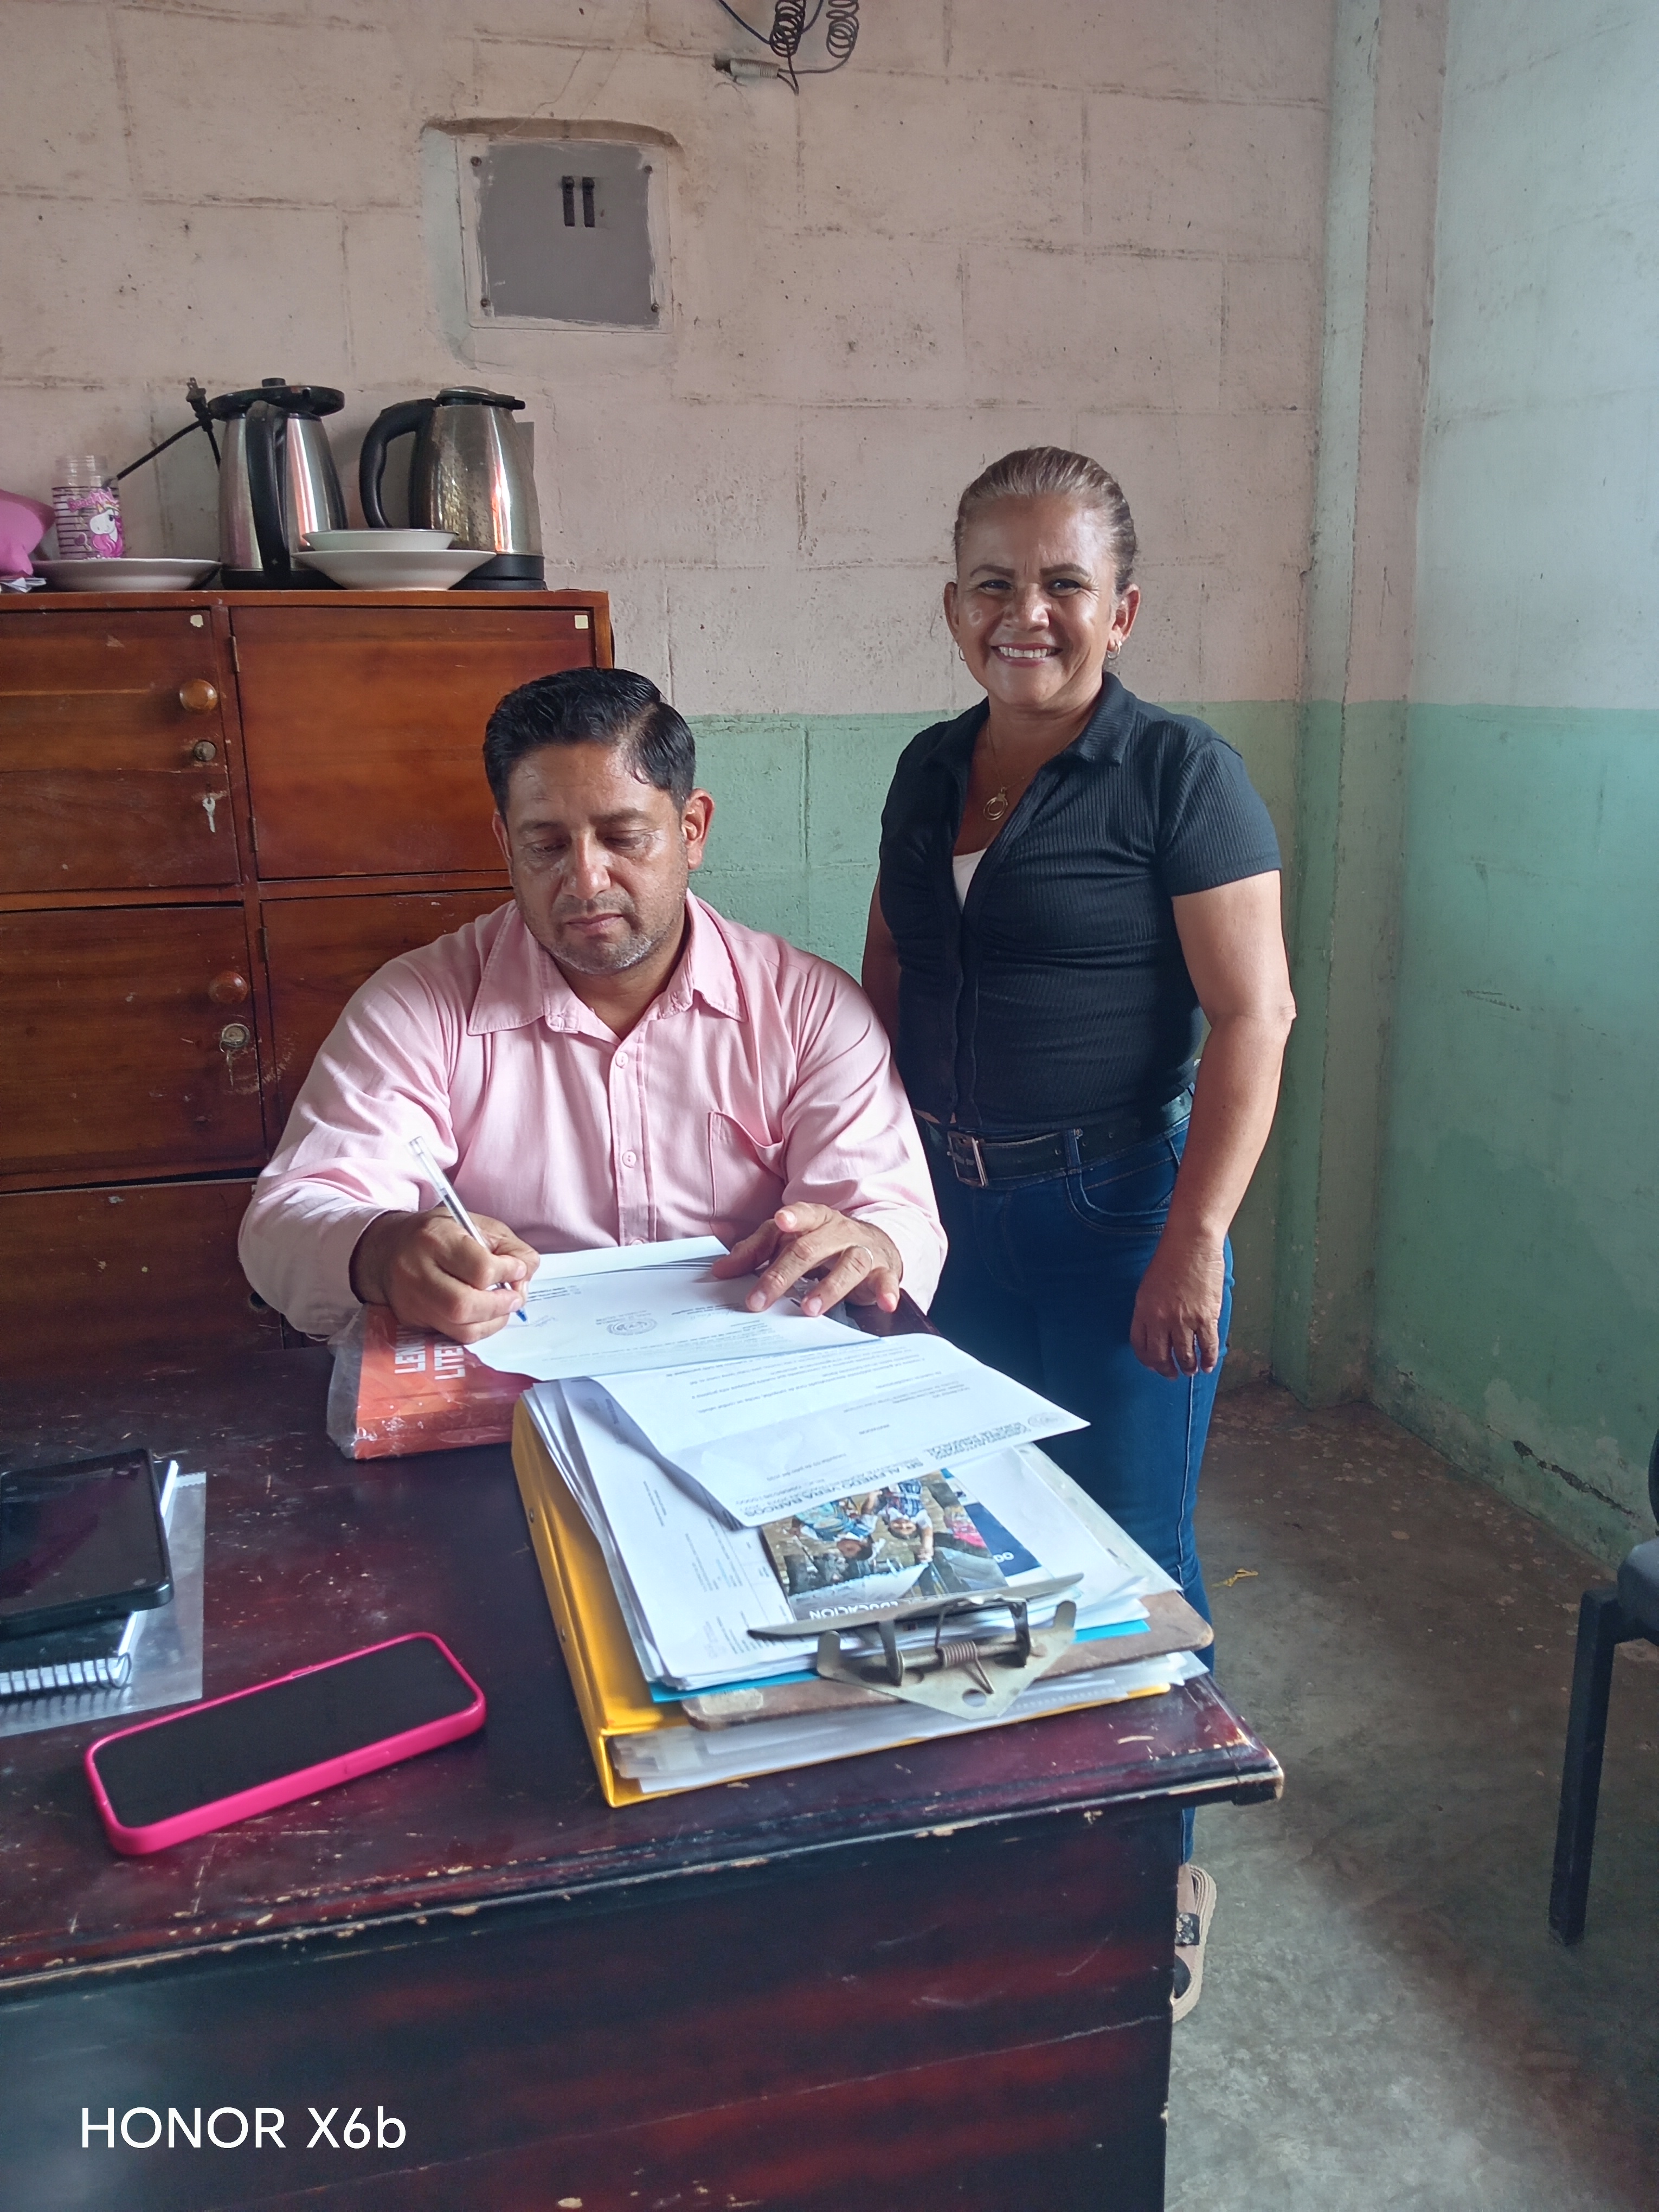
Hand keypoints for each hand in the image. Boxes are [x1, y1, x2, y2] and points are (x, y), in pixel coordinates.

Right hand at [350, 1208, 536, 1344]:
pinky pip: (452, 1335)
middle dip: (500, 1305)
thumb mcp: (476, 1225)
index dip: (508, 1272)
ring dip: (492, 1322)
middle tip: (515, 1298)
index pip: (480, 1268)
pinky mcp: (412, 1319)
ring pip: (460, 1327)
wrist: (387, 1249)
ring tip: (503, 1308)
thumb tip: (525, 1274)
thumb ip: (509, 1247)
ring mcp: (412, 1300)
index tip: (517, 1269)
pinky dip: (477, 1329)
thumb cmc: (438, 1235)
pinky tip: (484, 1315)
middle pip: (465, 1304)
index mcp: (435, 1238)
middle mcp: (417, 1271)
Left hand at [709, 1205, 902, 1315]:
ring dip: (829, 1287)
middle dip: (783, 1275)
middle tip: (760, 1300)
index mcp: (817, 1219)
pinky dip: (887, 1292)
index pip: (804, 1214)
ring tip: (808, 1308)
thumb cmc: (824, 1244)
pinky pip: (886, 1281)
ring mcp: (863, 1250)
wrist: (876, 1245)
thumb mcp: (789, 1242)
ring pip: (848, 1264)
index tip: (781, 1223)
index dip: (793, 1218)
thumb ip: (756, 1252)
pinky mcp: (883, 1271)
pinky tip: (885, 1304)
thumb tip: (720, 1270)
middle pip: (812, 1249)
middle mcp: (840, 1231)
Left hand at [1130, 1224, 1225, 1377]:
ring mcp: (1184, 1320)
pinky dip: (1208, 1359)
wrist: (1191, 1243)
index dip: (1147, 1360)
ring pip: (1185, 1355)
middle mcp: (1160, 1319)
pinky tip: (1208, 1365)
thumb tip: (1157, 1331)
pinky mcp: (1206, 1318)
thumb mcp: (1149, 1286)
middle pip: (1160, 1355)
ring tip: (1191, 1370)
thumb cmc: (1170, 1259)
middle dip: (1166, 1369)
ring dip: (1188, 1366)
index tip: (1154, 1365)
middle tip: (1172, 1374)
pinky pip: (1207, 1346)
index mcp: (1143, 1310)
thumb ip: (1150, 1309)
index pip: (1140, 1345)